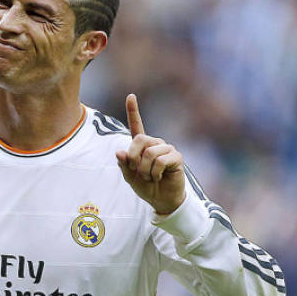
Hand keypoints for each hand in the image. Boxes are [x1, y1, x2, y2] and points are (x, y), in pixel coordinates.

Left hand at [115, 94, 184, 214]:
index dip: (133, 110)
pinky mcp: (176, 157)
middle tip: (137, 171)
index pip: (136, 124)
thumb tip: (119, 151)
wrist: (161, 200)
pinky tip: (159, 177)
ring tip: (150, 177)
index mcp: (142, 145)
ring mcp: (166, 149)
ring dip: (145, 170)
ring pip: (149, 153)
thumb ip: (123, 164)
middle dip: (134, 158)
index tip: (130, 95)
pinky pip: (160, 161)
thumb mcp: (129, 176)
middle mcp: (154, 143)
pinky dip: (155, 172)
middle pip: (139, 140)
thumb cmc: (145, 186)